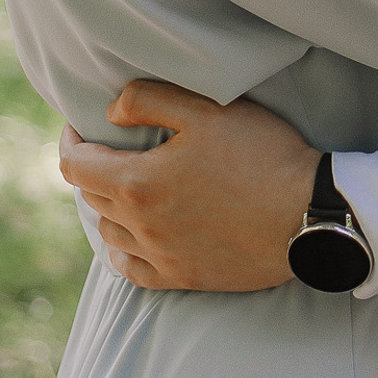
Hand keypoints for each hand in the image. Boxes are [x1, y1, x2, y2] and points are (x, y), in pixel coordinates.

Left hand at [59, 81, 317, 291]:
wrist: (307, 213)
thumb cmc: (261, 155)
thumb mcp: (208, 110)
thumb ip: (149, 101)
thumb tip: (110, 112)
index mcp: (138, 184)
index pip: (76, 166)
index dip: (70, 142)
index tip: (77, 129)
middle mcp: (140, 226)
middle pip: (92, 196)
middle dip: (94, 169)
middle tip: (112, 149)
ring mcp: (161, 256)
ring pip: (110, 232)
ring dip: (110, 206)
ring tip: (127, 187)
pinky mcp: (184, 277)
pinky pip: (132, 269)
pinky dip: (124, 249)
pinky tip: (135, 236)